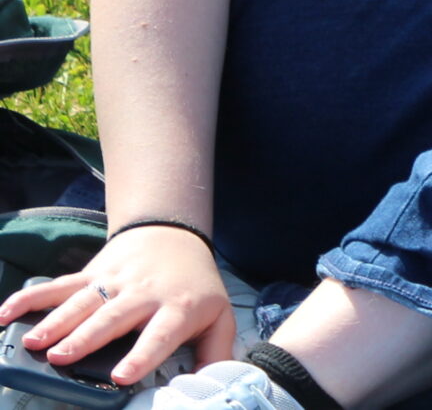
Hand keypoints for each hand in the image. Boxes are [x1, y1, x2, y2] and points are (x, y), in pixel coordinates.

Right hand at [0, 225, 236, 385]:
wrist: (174, 237)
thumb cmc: (194, 287)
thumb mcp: (218, 316)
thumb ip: (216, 353)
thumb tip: (211, 386)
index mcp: (177, 308)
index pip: (160, 334)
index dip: (143, 355)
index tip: (123, 376)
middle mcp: (143, 294)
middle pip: (112, 317)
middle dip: (86, 338)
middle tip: (61, 358)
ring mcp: (114, 282)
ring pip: (82, 302)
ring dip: (55, 321)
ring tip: (33, 343)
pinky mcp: (90, 274)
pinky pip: (57, 286)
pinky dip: (30, 298)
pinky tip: (6, 313)